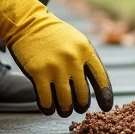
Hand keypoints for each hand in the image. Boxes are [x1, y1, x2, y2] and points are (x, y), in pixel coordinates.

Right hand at [0, 0, 113, 116]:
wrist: (28, 23)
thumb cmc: (55, 35)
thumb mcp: (77, 41)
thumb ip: (87, 60)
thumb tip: (97, 86)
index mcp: (86, 51)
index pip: (101, 79)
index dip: (105, 96)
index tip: (105, 108)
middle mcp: (73, 60)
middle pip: (82, 95)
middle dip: (81, 106)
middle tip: (78, 107)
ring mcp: (55, 67)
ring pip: (65, 101)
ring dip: (65, 110)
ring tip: (64, 110)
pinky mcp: (38, 73)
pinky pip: (46, 99)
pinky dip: (48, 108)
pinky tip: (48, 109)